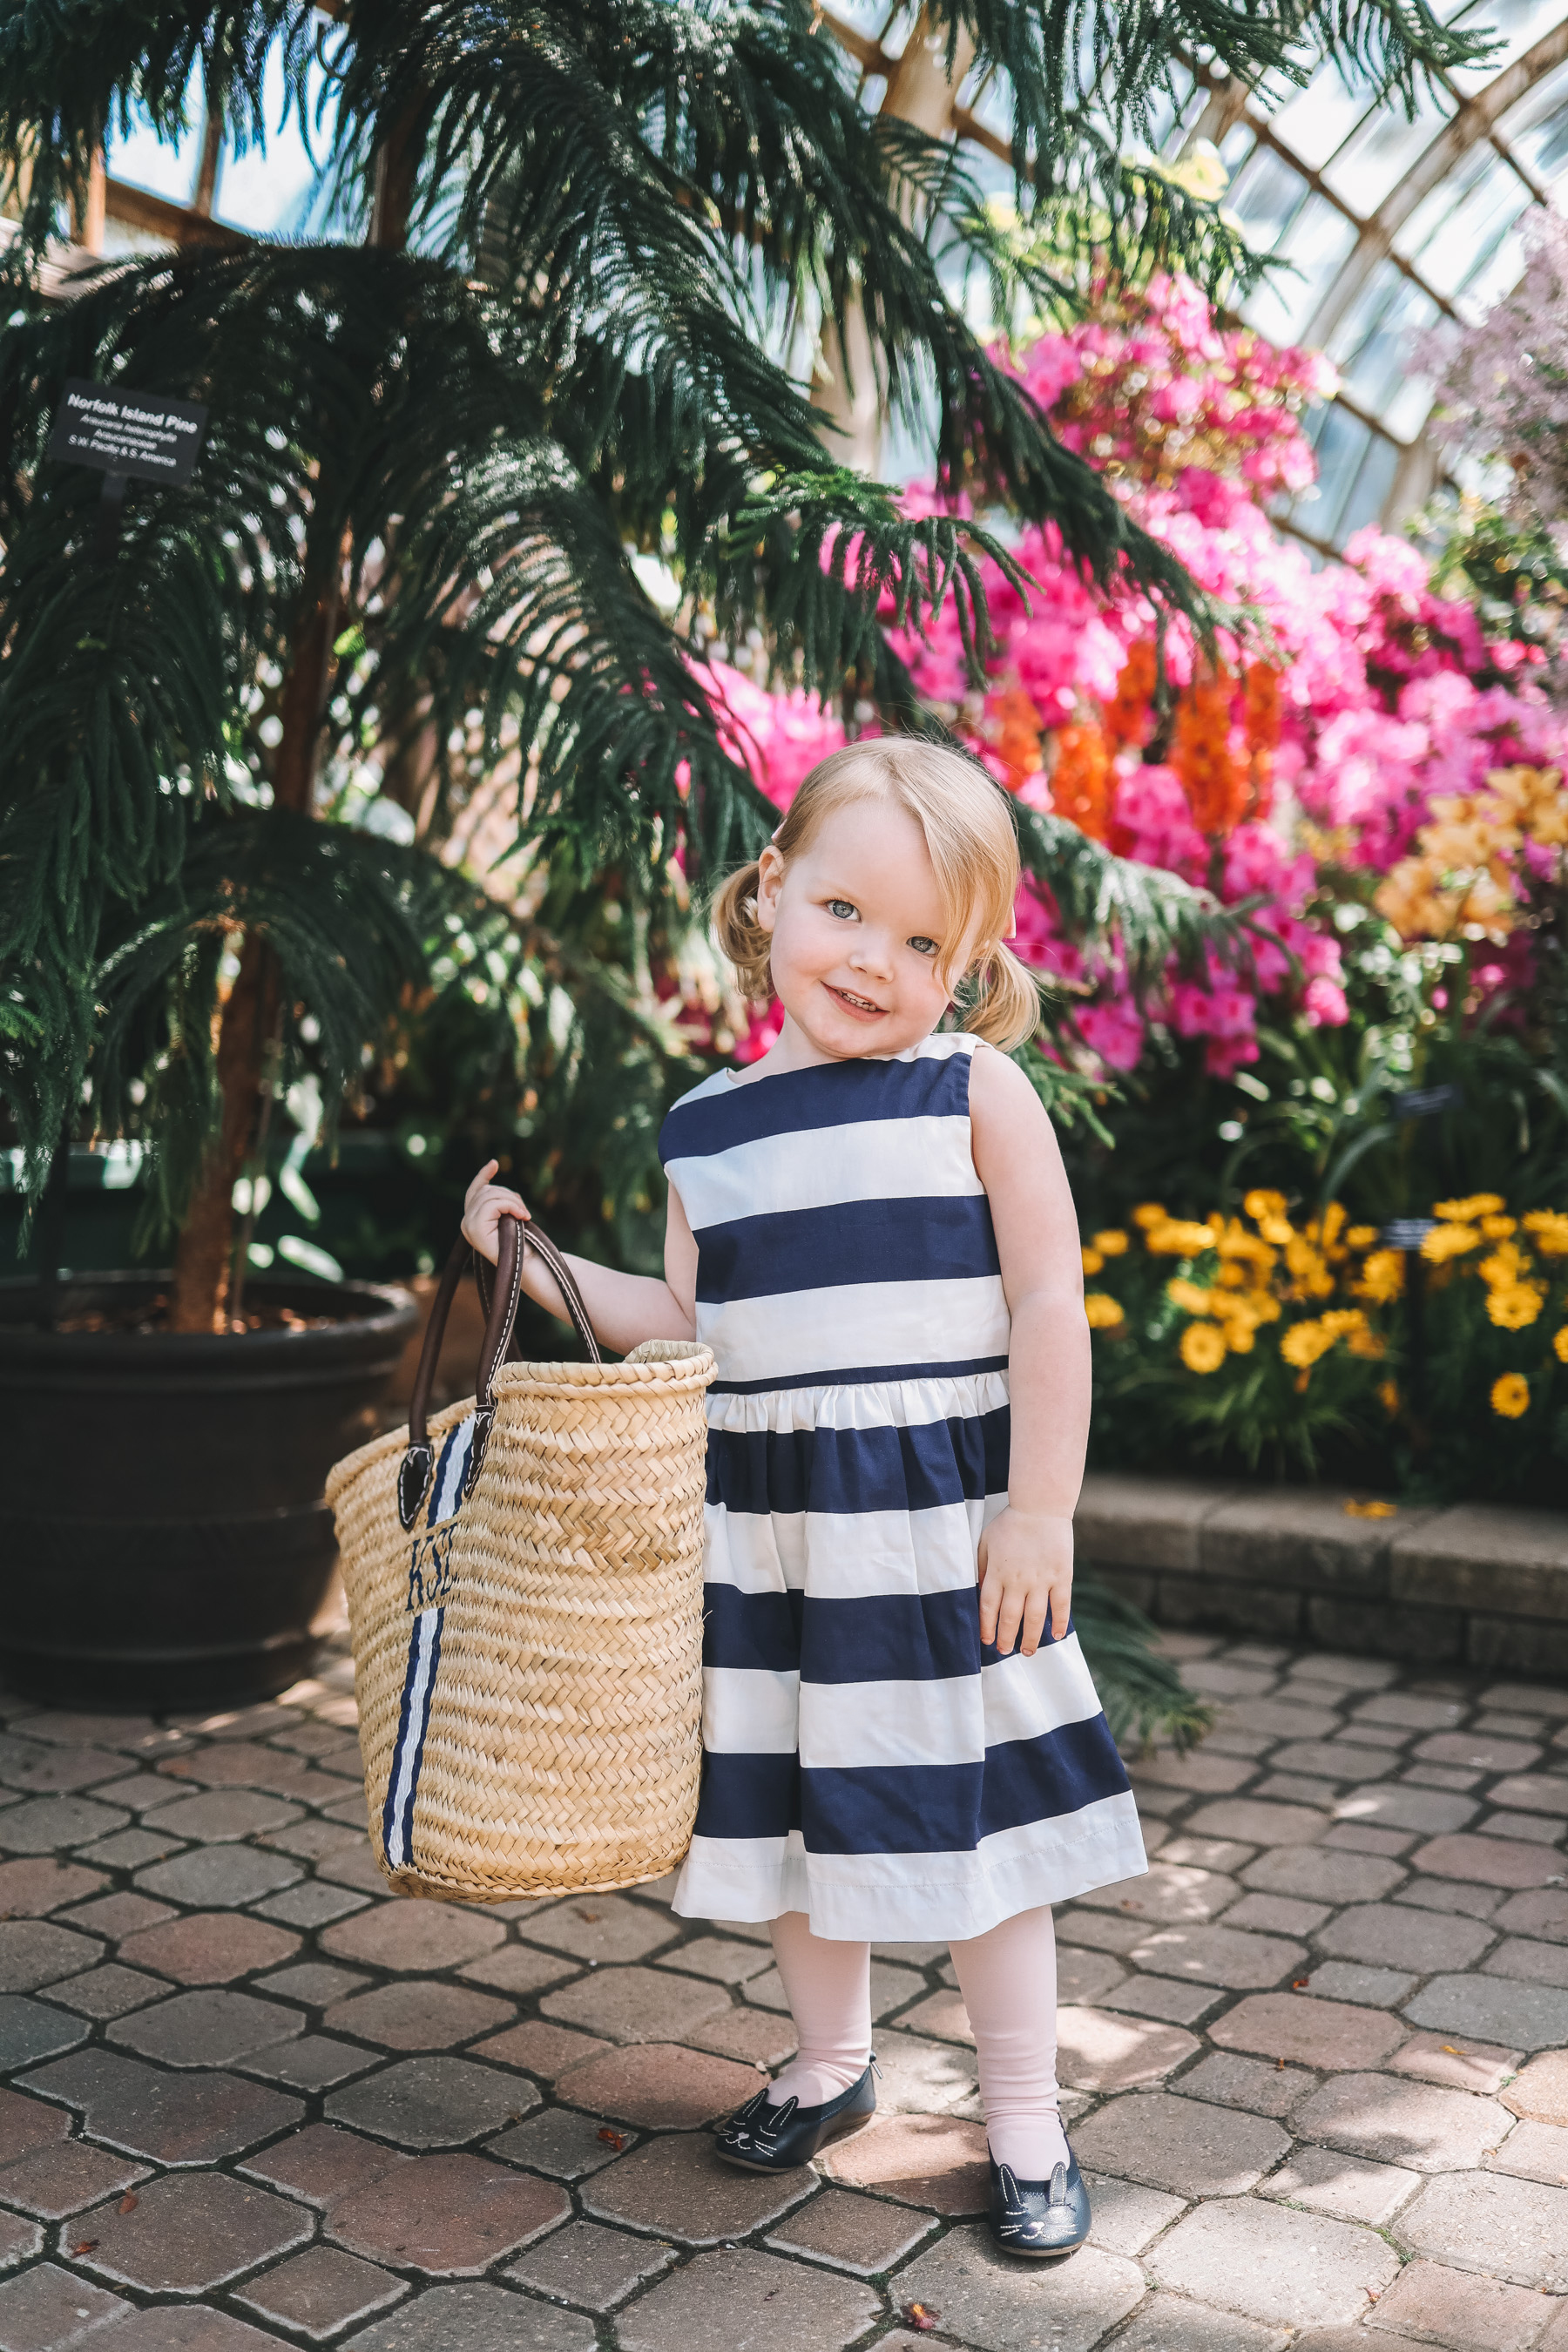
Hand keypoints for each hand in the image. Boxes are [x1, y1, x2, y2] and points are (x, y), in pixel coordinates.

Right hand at [461, 1159, 528, 1264]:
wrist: (525, 1264)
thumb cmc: (520, 1243)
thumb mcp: (508, 1217)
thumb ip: (498, 1202)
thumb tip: (495, 1180)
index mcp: (472, 1219)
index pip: (475, 1191)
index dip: (483, 1175)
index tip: (495, 1163)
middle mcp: (466, 1222)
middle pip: (487, 1191)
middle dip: (510, 1196)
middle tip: (525, 1212)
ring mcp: (468, 1225)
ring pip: (491, 1195)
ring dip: (513, 1202)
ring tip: (525, 1216)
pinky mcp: (475, 1228)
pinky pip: (494, 1204)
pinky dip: (511, 1206)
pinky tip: (522, 1217)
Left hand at [977, 1509, 1073, 1657]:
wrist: (1040, 1505)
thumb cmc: (1010, 1523)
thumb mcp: (986, 1542)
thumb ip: (981, 1567)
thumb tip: (978, 1591)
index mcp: (997, 1572)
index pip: (988, 1608)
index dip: (987, 1627)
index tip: (987, 1641)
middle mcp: (1018, 1580)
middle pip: (1010, 1617)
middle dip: (1007, 1639)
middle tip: (1005, 1652)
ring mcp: (1041, 1579)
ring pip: (1035, 1617)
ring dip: (1031, 1638)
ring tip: (1027, 1652)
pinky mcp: (1061, 1576)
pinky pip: (1061, 1605)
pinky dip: (1059, 1622)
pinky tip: (1056, 1635)